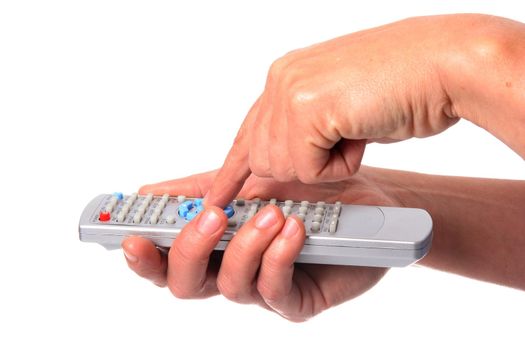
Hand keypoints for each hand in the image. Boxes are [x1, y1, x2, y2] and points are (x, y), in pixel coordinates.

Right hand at [122, 167, 396, 320]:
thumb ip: (199, 189)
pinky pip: (275, 289)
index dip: (144, 256)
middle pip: (185, 284)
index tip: (131, 236)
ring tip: (272, 213)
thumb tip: (147, 191)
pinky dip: (279, 255)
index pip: (166, 261)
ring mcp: (262, 289)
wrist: (362, 199)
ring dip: (246, 244)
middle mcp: (232, 271)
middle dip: (191, 250)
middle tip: (211, 217)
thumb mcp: (245, 181)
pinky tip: (294, 228)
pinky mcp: (296, 301)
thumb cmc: (303, 190)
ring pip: (230, 285)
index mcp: (214, 247)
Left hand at [205, 15, 470, 206]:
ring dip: (326, 164)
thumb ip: (306, 128)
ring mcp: (290, 91)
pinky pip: (309, 168)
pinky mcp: (306, 108)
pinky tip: (361, 132)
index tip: (215, 195)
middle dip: (302, 166)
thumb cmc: (404, 86)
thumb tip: (286, 159)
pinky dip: (341, 164)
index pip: (247, 132)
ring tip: (358, 129)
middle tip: (342, 142)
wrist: (445, 64)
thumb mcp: (340, 108)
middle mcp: (281, 80)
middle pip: (263, 158)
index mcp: (287, 77)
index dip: (231, 169)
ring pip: (283, 166)